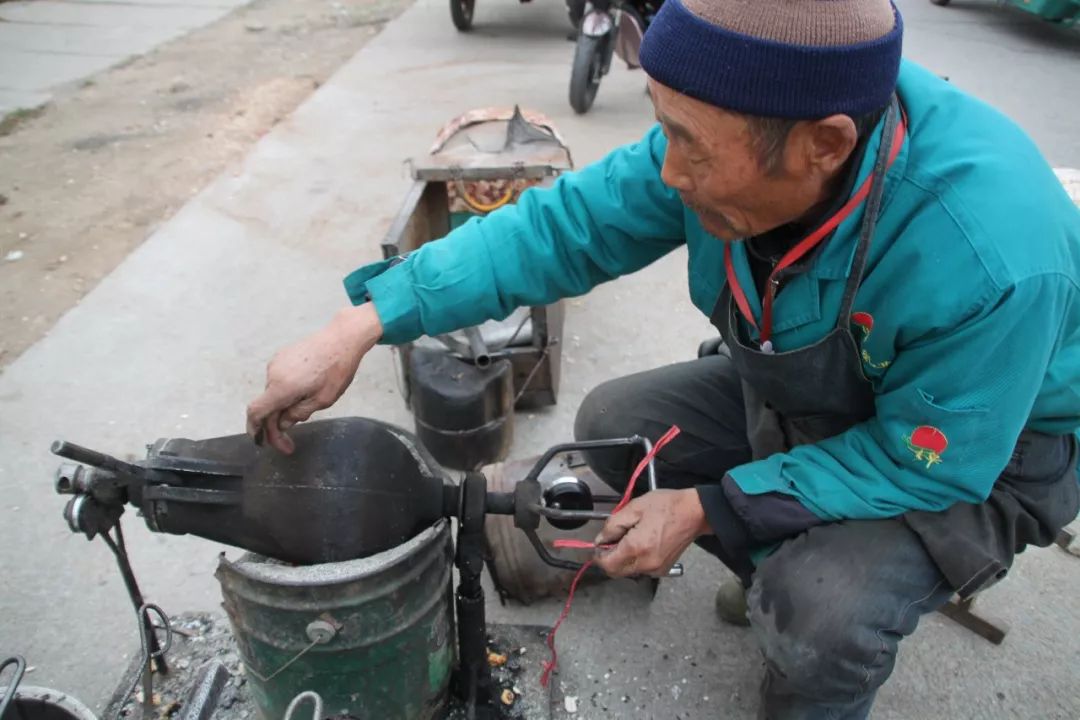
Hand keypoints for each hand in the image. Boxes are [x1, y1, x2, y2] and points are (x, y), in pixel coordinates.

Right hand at [246, 304, 382, 453]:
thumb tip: (282, 422)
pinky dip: (285, 393)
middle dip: (275, 426)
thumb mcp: (323, 399)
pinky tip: (304, 394)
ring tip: (306, 410)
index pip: (256, 412)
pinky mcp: (282, 356)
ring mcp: (276, 363)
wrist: (342, 337)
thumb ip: (299, 413)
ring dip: (282, 408)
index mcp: (282, 387)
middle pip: (266, 406)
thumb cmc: (337, 369)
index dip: (254, 430)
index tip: (261, 443)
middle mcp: (273, 374)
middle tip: (289, 444)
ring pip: (274, 394)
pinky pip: (279, 381)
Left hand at [593, 489, 710, 577]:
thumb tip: (600, 540)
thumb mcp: (634, 508)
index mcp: (636, 548)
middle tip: (613, 540)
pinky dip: (635, 560)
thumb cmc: (666, 506)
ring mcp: (656, 569)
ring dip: (622, 559)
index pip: (607, 565)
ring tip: (630, 538)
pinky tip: (641, 543)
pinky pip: (641, 569)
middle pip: (616, 572)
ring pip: (628, 572)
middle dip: (609, 559)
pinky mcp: (663, 569)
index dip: (598, 556)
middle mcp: (645, 564)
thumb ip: (613, 525)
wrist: (695, 513)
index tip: (599, 544)